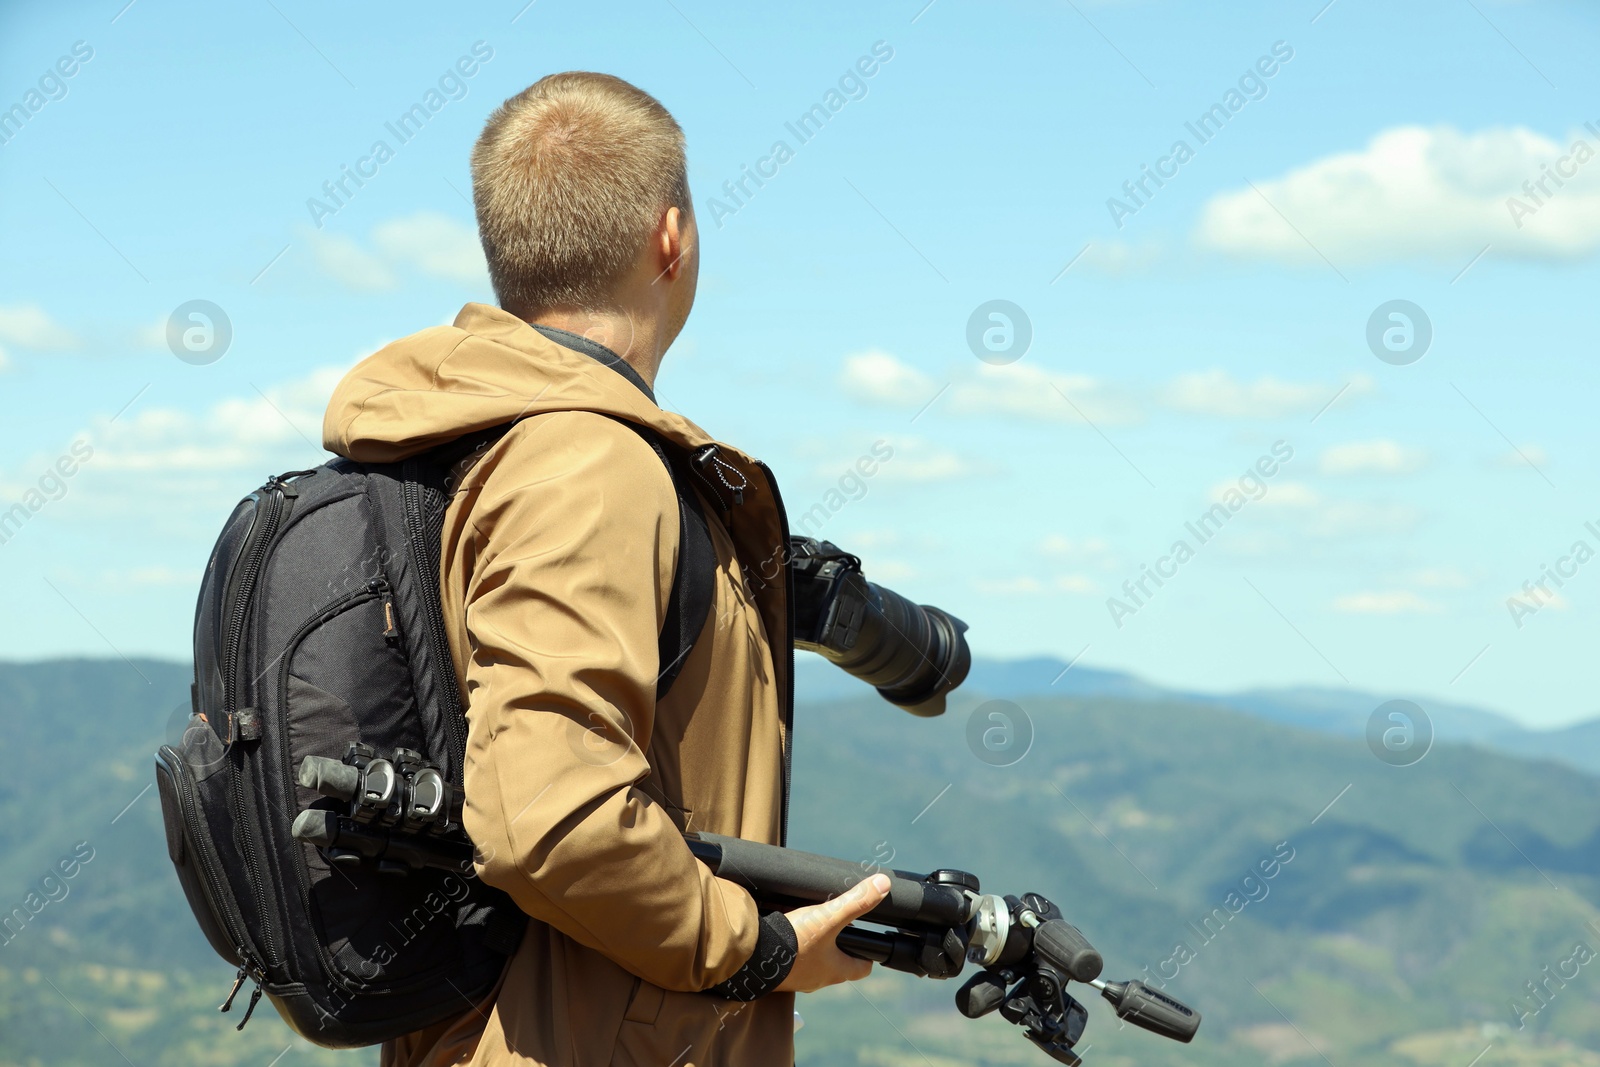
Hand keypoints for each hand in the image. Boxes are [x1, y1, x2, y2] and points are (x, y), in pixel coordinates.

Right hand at [775, 873, 891, 993]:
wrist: (753, 957)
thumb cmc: (794, 941)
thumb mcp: (828, 916)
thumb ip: (856, 901)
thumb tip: (884, 884)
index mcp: (837, 970)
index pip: (863, 968)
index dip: (868, 954)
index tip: (866, 941)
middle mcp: (819, 979)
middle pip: (839, 965)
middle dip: (840, 948)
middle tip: (838, 928)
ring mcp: (798, 979)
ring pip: (815, 965)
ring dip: (816, 950)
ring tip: (812, 928)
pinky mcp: (780, 975)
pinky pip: (793, 964)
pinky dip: (794, 952)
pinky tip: (788, 937)